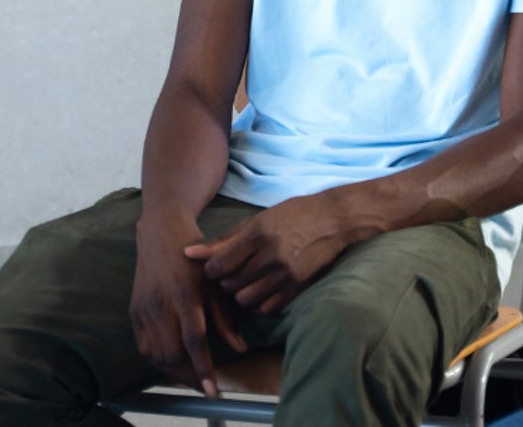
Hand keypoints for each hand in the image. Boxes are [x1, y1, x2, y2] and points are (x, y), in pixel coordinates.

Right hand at [130, 209, 247, 396]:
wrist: (161, 231)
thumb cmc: (196, 255)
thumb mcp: (216, 281)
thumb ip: (225, 317)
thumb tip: (241, 348)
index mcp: (185, 294)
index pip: (194, 342)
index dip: (204, 370)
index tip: (213, 392)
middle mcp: (161, 304)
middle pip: (172, 354)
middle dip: (190, 377)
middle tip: (205, 386)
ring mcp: (144, 307)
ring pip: (155, 355)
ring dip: (173, 372)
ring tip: (190, 377)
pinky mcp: (134, 309)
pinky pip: (143, 346)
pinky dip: (157, 360)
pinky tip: (171, 362)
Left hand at [183, 193, 352, 314]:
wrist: (334, 220)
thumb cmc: (292, 215)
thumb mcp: (258, 220)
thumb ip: (224, 240)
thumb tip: (188, 253)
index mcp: (257, 234)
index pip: (218, 265)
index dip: (212, 270)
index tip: (216, 266)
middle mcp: (270, 255)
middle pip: (230, 285)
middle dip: (226, 282)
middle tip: (232, 274)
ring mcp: (285, 274)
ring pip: (245, 300)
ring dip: (241, 295)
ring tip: (248, 282)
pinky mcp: (297, 287)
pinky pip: (267, 308)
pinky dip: (260, 303)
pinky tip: (264, 289)